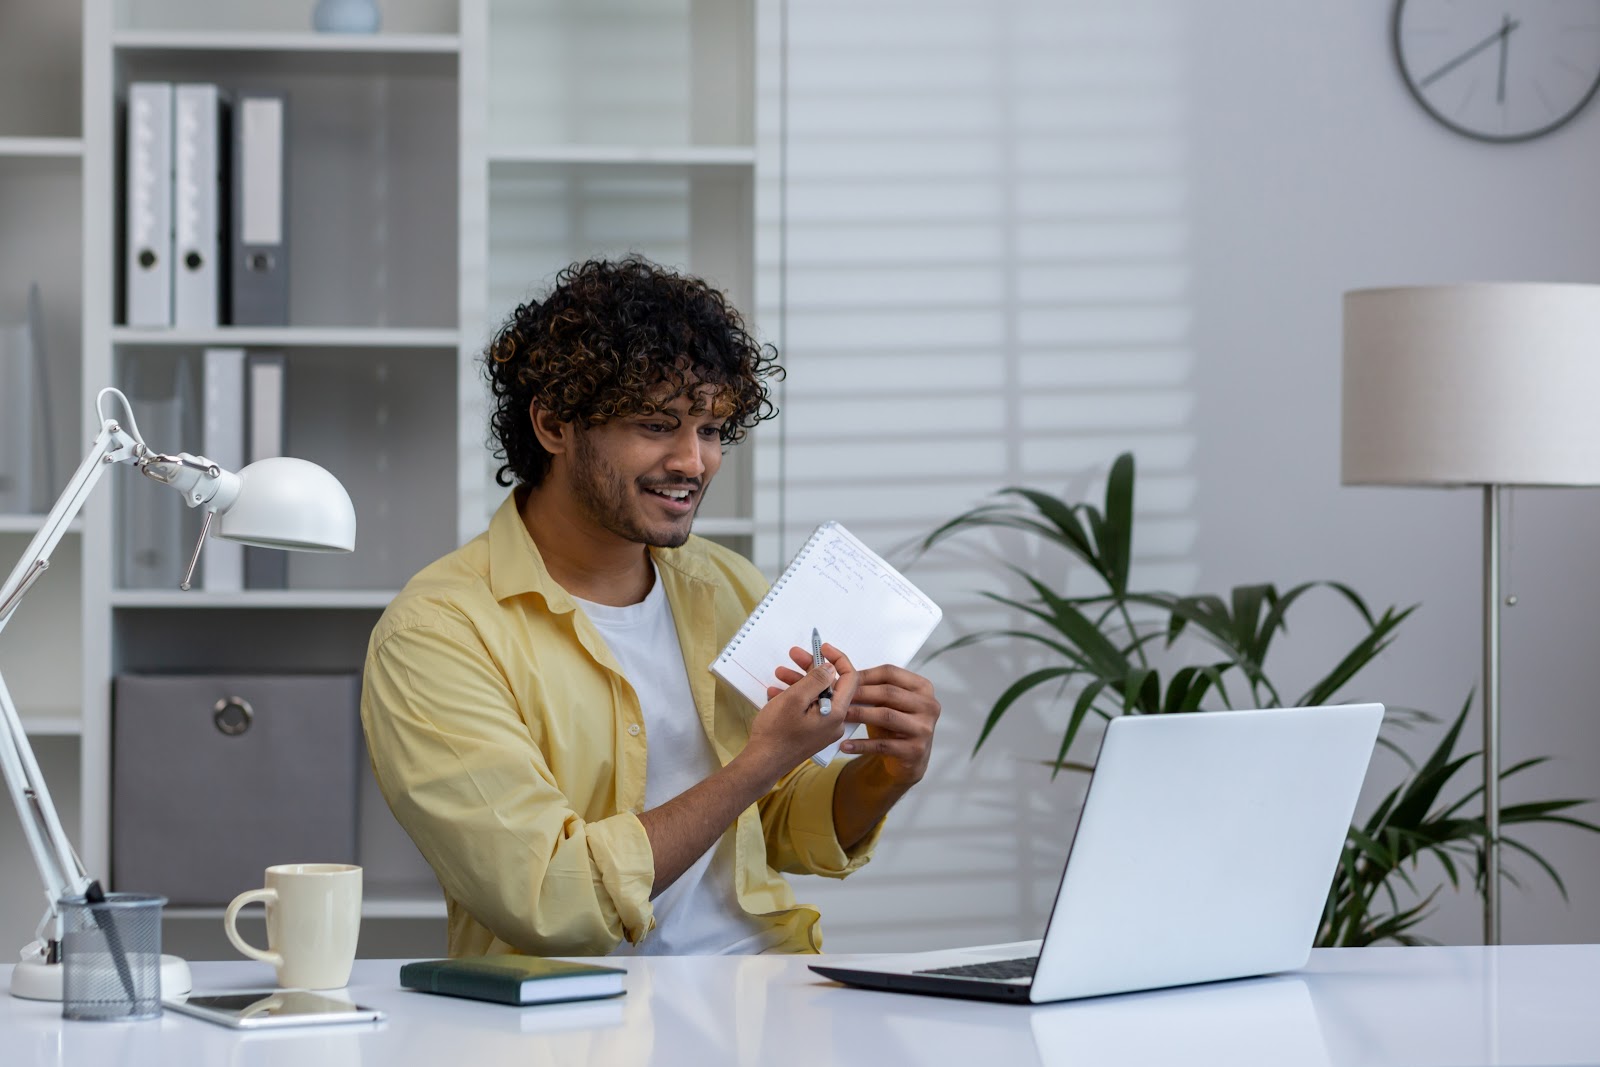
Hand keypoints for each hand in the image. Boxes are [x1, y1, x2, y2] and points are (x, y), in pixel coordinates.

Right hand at [745, 653, 856, 781]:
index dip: (837, 658)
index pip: (850, 678)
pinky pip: (810, 708)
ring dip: (799, 681)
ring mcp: (824, 728)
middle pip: (830, 685)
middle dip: (811, 668)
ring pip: (817, 696)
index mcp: (836, 713)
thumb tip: (831, 667)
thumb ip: (816, 679)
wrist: (762, 763)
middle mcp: (835, 721)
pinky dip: (796, 698)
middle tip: (794, 655)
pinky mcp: (813, 732)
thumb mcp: (795, 698)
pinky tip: (777, 692)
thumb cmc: (776, 733)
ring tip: (779, 673)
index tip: (821, 648)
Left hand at [772, 644, 939, 788]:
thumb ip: (870, 686)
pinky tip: (844, 744)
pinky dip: (861, 744)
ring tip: (838, 716)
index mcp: (922, 687)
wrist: (910, 759)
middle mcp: (928, 705)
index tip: (840, 673)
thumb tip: (836, 667)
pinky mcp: (915, 750)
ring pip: (885, 715)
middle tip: (834, 695)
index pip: (890, 673)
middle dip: (858, 692)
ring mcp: (923, 728)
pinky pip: (883, 745)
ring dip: (858, 714)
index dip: (863, 673)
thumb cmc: (894, 725)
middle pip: (888, 692)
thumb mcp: (886, 702)